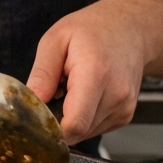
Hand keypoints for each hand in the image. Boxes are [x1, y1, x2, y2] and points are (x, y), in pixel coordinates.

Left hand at [26, 0, 145, 144]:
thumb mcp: (56, 40)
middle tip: (54, 94)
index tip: (38, 116)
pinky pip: (95, 128)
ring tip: (72, 90)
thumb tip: (31, 102)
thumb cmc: (92, 30)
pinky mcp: (125, 115)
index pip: (74, 125)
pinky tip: (85, 95)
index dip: (51, 129)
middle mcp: (116, 95)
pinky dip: (84, 117)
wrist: (130, 29)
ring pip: (85, 133)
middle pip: (77, 132)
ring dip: (71, 118)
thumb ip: (42, 73)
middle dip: (58, 120)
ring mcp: (124, 108)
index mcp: (95, 75)